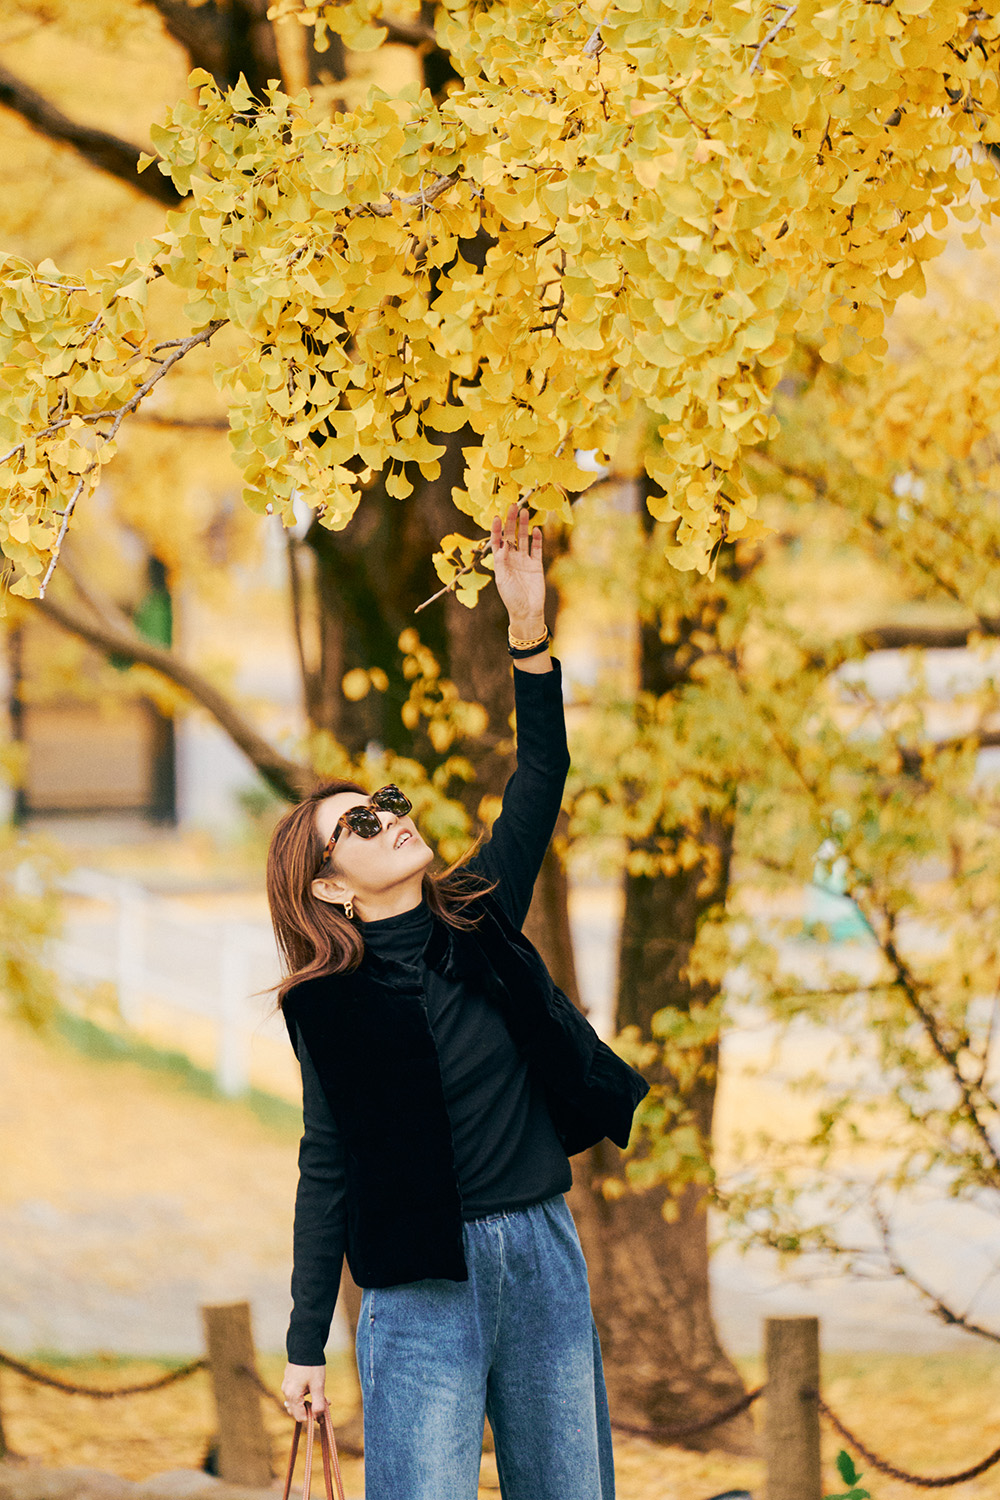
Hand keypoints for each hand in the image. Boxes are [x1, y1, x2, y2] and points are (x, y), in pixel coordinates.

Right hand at [281, 1361, 327, 1420]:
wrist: (305, 1345)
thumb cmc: (312, 1366)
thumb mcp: (318, 1386)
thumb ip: (318, 1405)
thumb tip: (318, 1420)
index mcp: (292, 1396)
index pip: (301, 1418)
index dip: (313, 1416)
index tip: (324, 1406)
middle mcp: (286, 1393)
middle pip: (297, 1412)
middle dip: (311, 1409)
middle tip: (325, 1400)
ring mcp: (286, 1386)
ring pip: (296, 1403)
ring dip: (308, 1402)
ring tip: (320, 1393)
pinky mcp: (288, 1380)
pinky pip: (295, 1394)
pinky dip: (304, 1395)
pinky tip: (313, 1386)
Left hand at [490, 502, 545, 632]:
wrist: (527, 611)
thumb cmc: (511, 598)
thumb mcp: (502, 580)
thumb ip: (501, 561)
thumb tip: (502, 544)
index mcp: (501, 562)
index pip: (497, 541)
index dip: (497, 529)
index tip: (497, 517)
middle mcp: (512, 558)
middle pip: (511, 535)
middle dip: (511, 521)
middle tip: (513, 506)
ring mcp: (525, 560)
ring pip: (524, 539)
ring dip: (524, 526)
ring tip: (525, 512)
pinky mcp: (536, 565)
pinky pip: (537, 549)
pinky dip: (537, 539)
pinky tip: (537, 529)